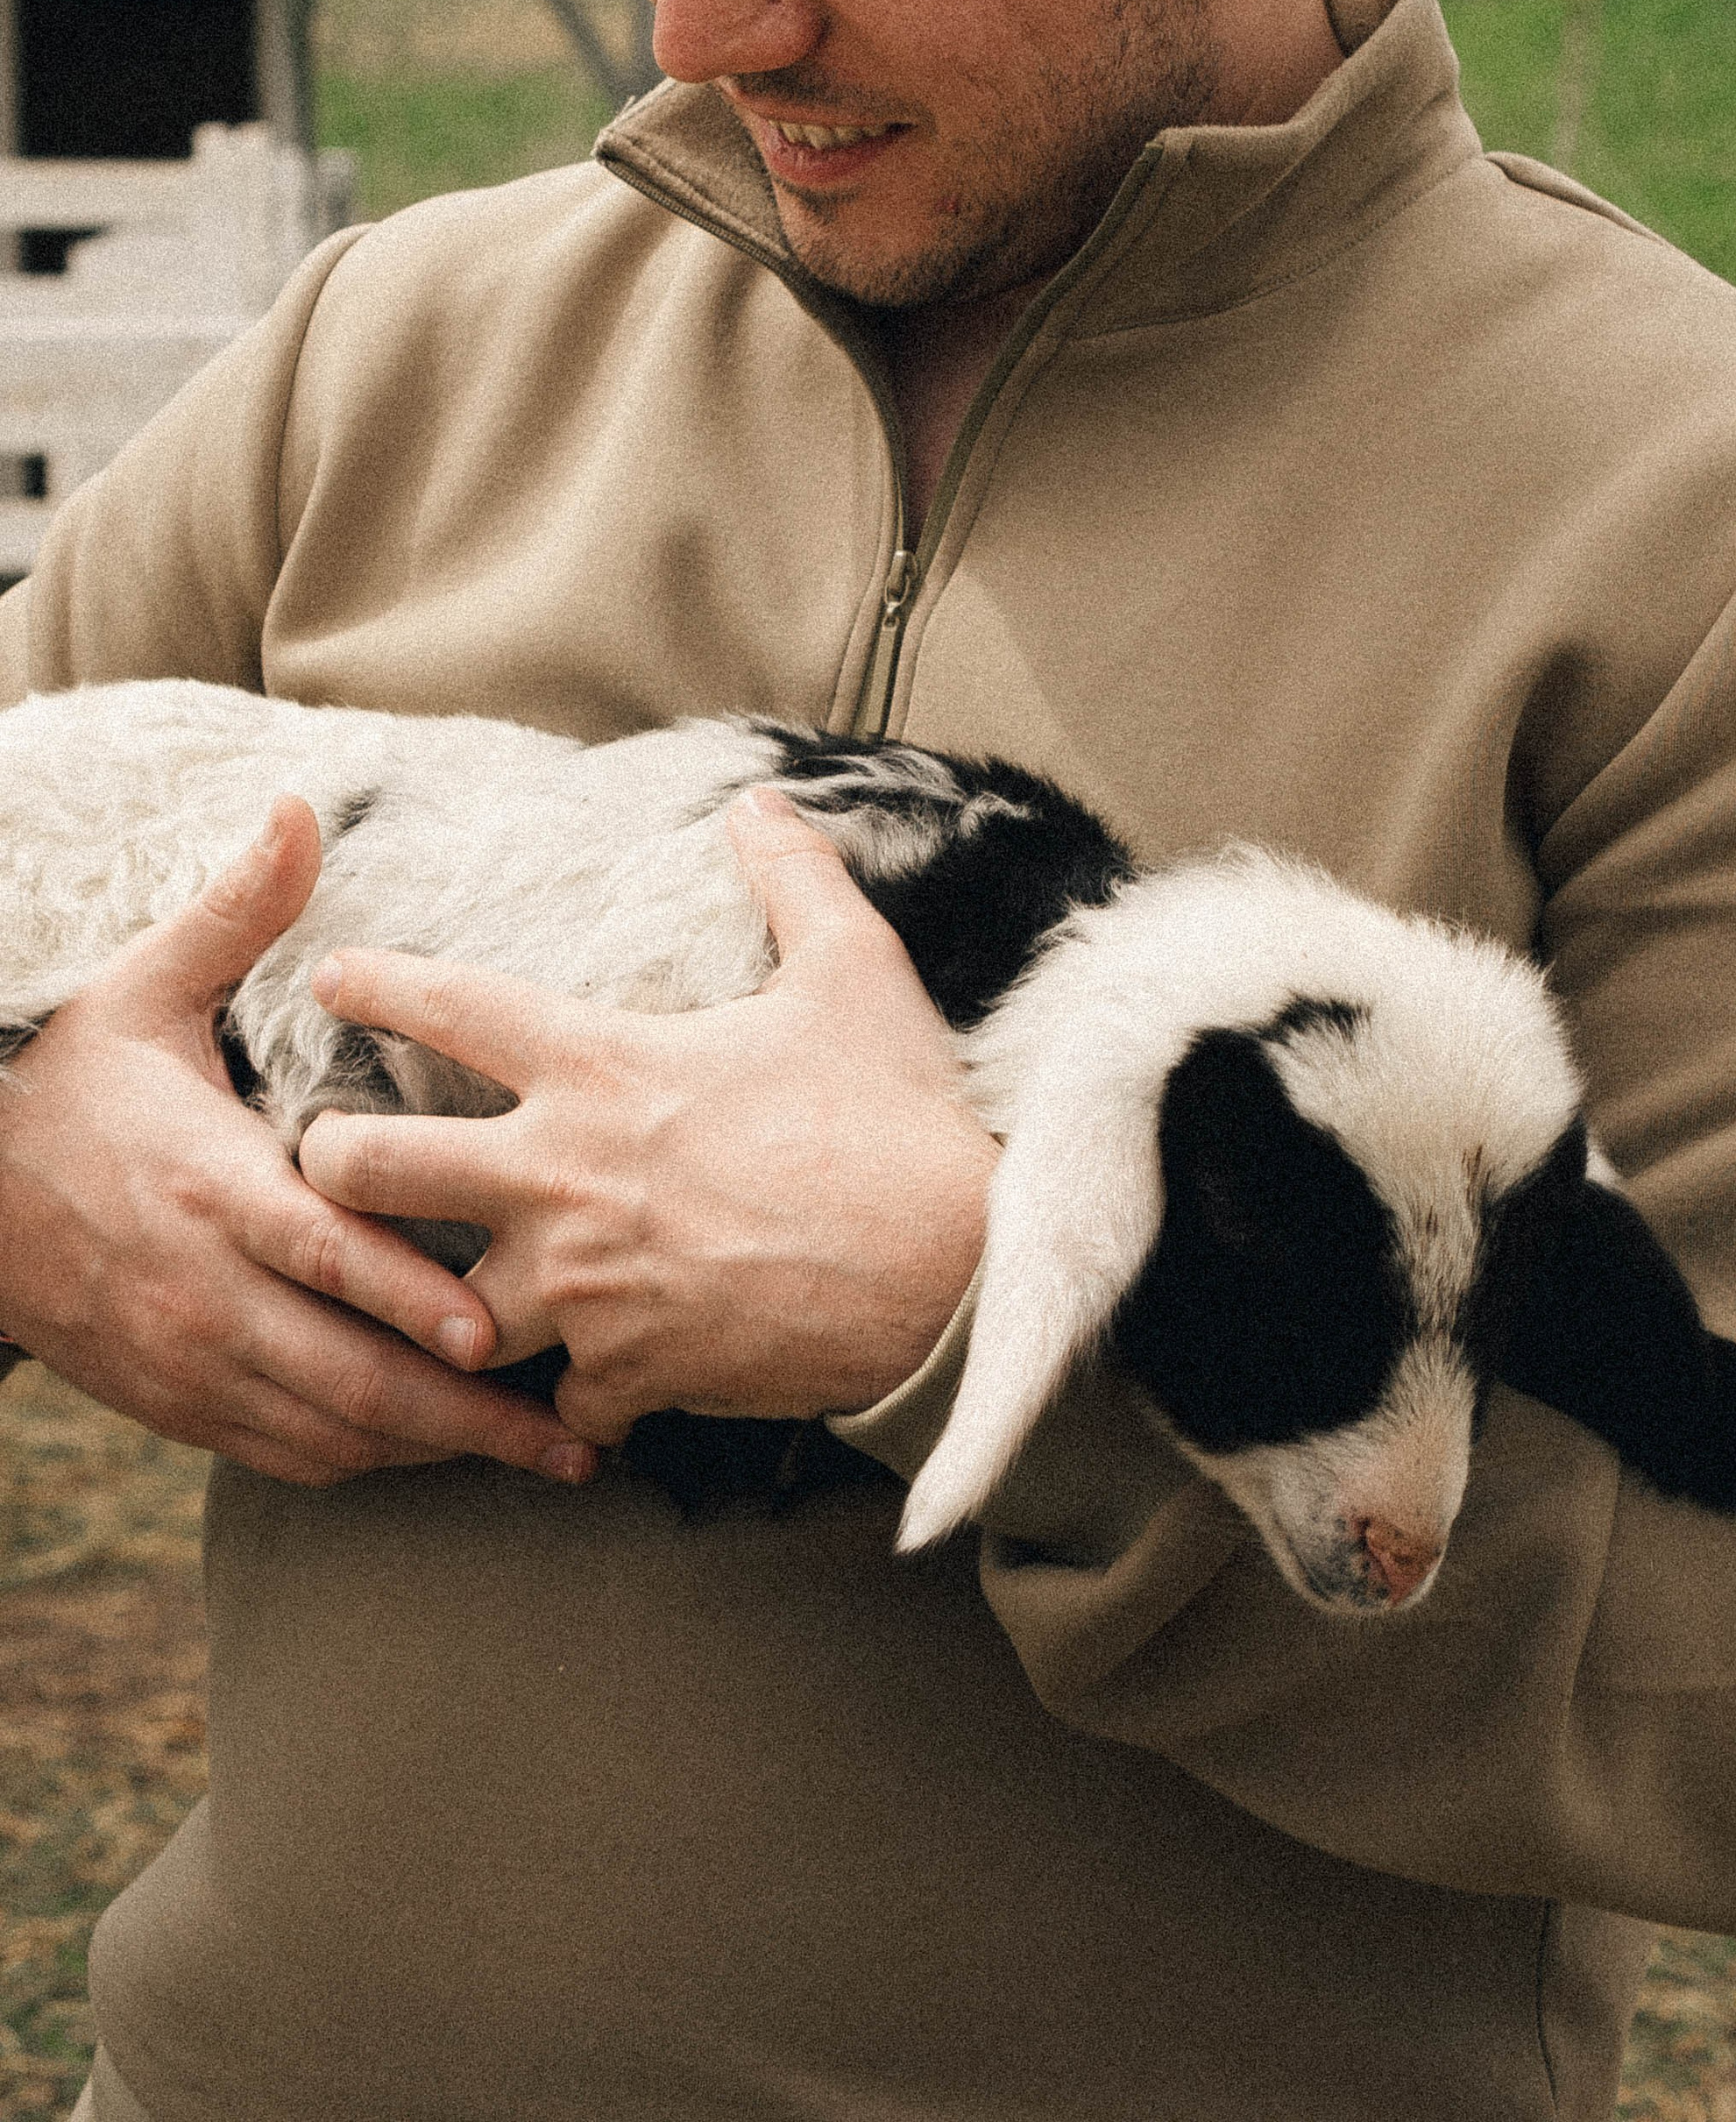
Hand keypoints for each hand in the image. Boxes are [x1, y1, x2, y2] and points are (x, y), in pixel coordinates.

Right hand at [0, 798, 598, 1489]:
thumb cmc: (67, 1076)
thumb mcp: (142, 986)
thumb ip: (236, 911)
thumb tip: (298, 808)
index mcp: (209, 1183)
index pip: (322, 1254)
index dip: (408, 1298)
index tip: (495, 1328)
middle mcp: (202, 1291)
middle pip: (348, 1376)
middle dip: (467, 1414)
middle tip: (576, 1439)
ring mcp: (187, 1361)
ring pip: (328, 1433)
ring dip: (434, 1448)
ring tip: (544, 1457)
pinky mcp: (173, 1403)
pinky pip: (285, 1453)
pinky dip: (367, 1458)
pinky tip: (442, 1451)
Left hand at [295, 788, 998, 1445]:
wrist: (947, 1272)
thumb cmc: (895, 1115)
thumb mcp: (852, 973)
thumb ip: (795, 878)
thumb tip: (765, 800)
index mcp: (601, 1067)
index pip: (450, 1007)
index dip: (376, 984)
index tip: (330, 978)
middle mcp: (562, 1175)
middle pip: (368, 1169)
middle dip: (328, 1164)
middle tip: (329, 1162)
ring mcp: (582, 1286)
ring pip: (440, 1308)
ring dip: (447, 1305)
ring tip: (443, 1298)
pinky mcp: (623, 1373)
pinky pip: (560, 1395)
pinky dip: (575, 1390)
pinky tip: (592, 1382)